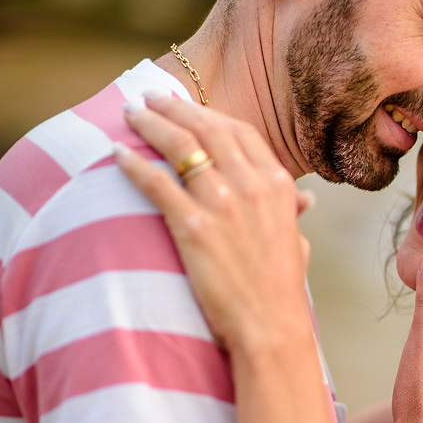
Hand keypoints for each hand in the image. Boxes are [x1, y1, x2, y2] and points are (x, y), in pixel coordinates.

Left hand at [113, 94, 314, 352]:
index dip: (209, 114)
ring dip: (150, 124)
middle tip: (149, 97)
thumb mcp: (296, 241)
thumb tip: (305, 200)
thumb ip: (292, 214)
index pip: (239, 132)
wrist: (271, 325)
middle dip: (175, 107)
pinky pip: (157, 183)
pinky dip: (134, 164)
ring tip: (130, 114)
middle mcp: (251, 185)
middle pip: (207, 129)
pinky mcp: (194, 227)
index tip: (188, 107)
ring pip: (179, 146)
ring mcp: (222, 204)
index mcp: (277, 185)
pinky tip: (117, 154)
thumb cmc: (282, 289)